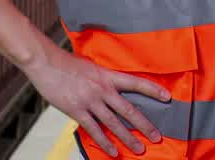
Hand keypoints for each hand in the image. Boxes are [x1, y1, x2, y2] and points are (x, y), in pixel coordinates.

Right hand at [24, 42, 170, 156]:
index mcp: (108, 76)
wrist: (47, 63)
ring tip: (139, 149)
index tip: (167, 97)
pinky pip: (94, 130)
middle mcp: (102, 89)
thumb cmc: (68, 64)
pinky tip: (113, 152)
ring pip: (114, 123)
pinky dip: (105, 142)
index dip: (153, 90)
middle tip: (156, 137)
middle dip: (144, 125)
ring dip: (128, 138)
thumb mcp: (92, 67)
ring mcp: (90, 101)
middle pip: (128, 110)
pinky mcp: (77, 110)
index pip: (136, 83)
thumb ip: (104, 79)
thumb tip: (114, 90)